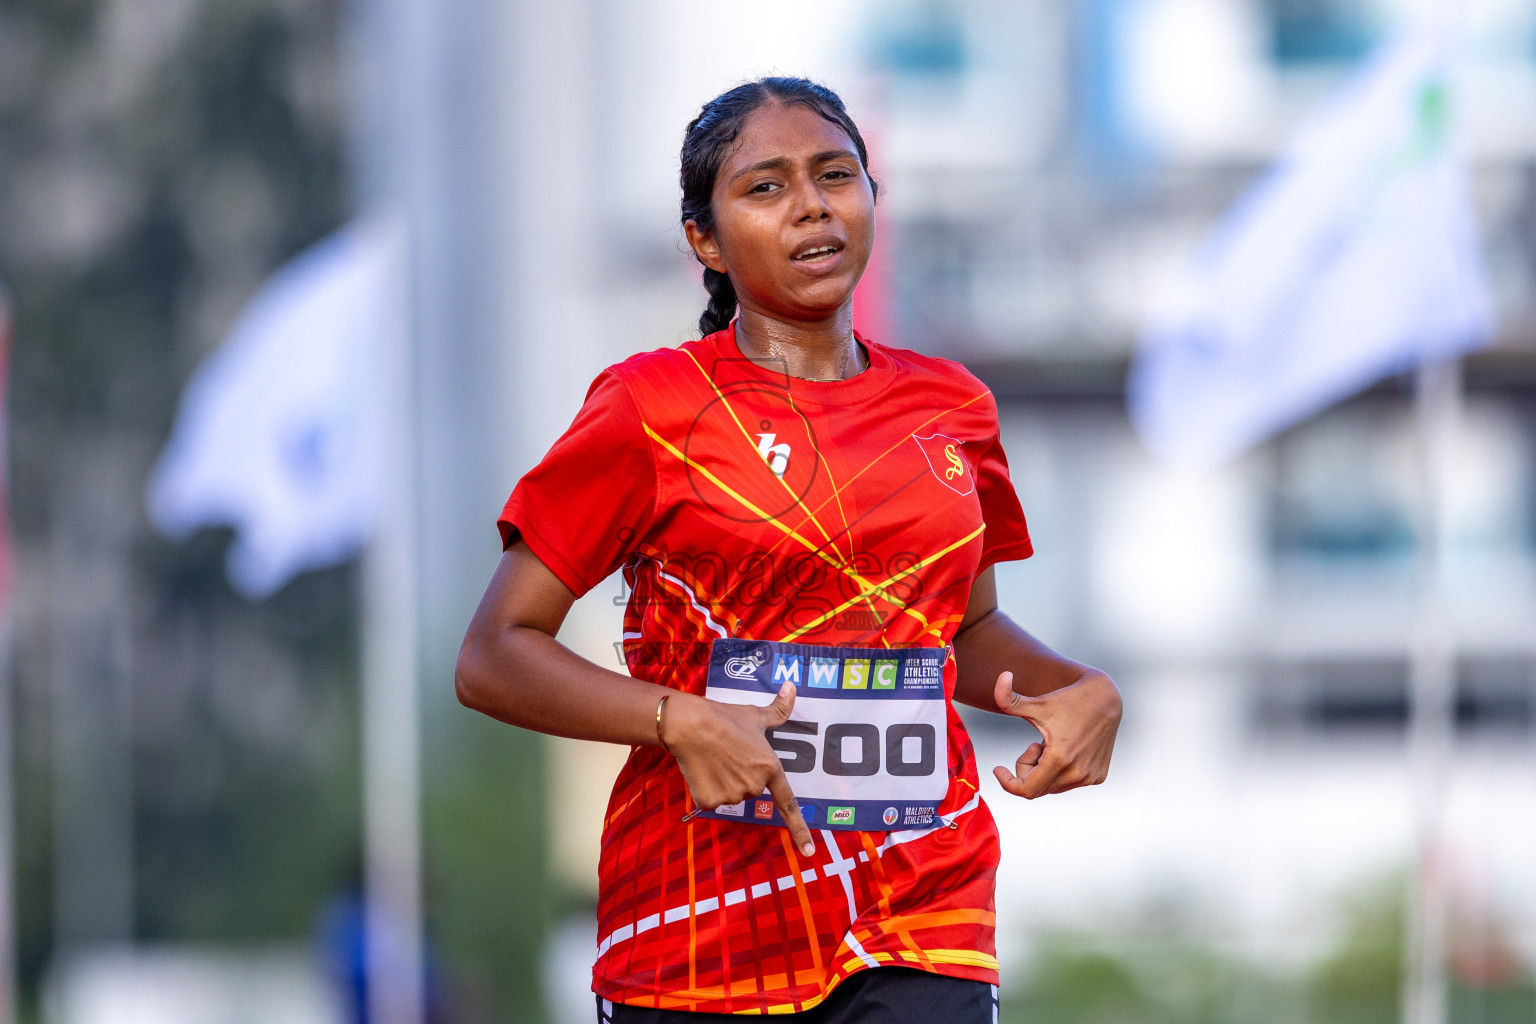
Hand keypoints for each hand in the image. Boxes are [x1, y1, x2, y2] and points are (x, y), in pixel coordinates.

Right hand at [664, 682, 815, 855]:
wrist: (690, 725)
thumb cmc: (725, 718)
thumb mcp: (756, 714)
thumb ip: (779, 709)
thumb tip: (793, 687)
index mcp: (770, 768)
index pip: (789, 805)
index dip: (800, 830)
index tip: (808, 852)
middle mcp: (754, 786)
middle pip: (751, 790)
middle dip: (742, 776)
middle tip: (730, 755)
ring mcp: (732, 796)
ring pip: (731, 795)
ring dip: (723, 782)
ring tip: (715, 759)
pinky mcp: (710, 801)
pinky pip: (711, 801)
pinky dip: (706, 789)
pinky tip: (702, 770)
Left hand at [991, 670, 1120, 798]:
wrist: (1106, 698)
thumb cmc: (1069, 700)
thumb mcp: (1038, 702)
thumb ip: (1010, 698)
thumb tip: (1001, 676)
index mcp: (1060, 759)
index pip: (1026, 790)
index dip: (1008, 783)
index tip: (998, 768)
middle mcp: (1078, 774)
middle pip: (1037, 788)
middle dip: (1027, 768)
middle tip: (1033, 744)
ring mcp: (1090, 777)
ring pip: (1052, 787)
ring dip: (1042, 770)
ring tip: (1049, 744)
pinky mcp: (1098, 776)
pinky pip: (1068, 784)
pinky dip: (1059, 771)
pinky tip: (1065, 749)